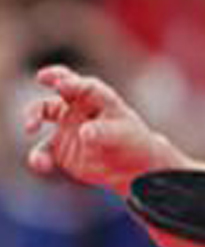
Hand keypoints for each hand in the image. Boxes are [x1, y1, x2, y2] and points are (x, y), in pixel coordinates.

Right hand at [23, 64, 171, 194]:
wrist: (132, 168)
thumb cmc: (132, 144)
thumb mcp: (123, 137)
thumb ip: (104, 132)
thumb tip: (84, 133)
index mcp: (100, 100)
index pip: (86, 86)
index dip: (74, 83)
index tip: (62, 84)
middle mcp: (79, 108)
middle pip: (62, 88)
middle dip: (51, 79)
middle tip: (43, 77)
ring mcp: (66, 126)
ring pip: (42, 115)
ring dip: (33, 117)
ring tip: (31, 127)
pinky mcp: (59, 149)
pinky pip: (43, 151)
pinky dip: (39, 157)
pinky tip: (41, 164)